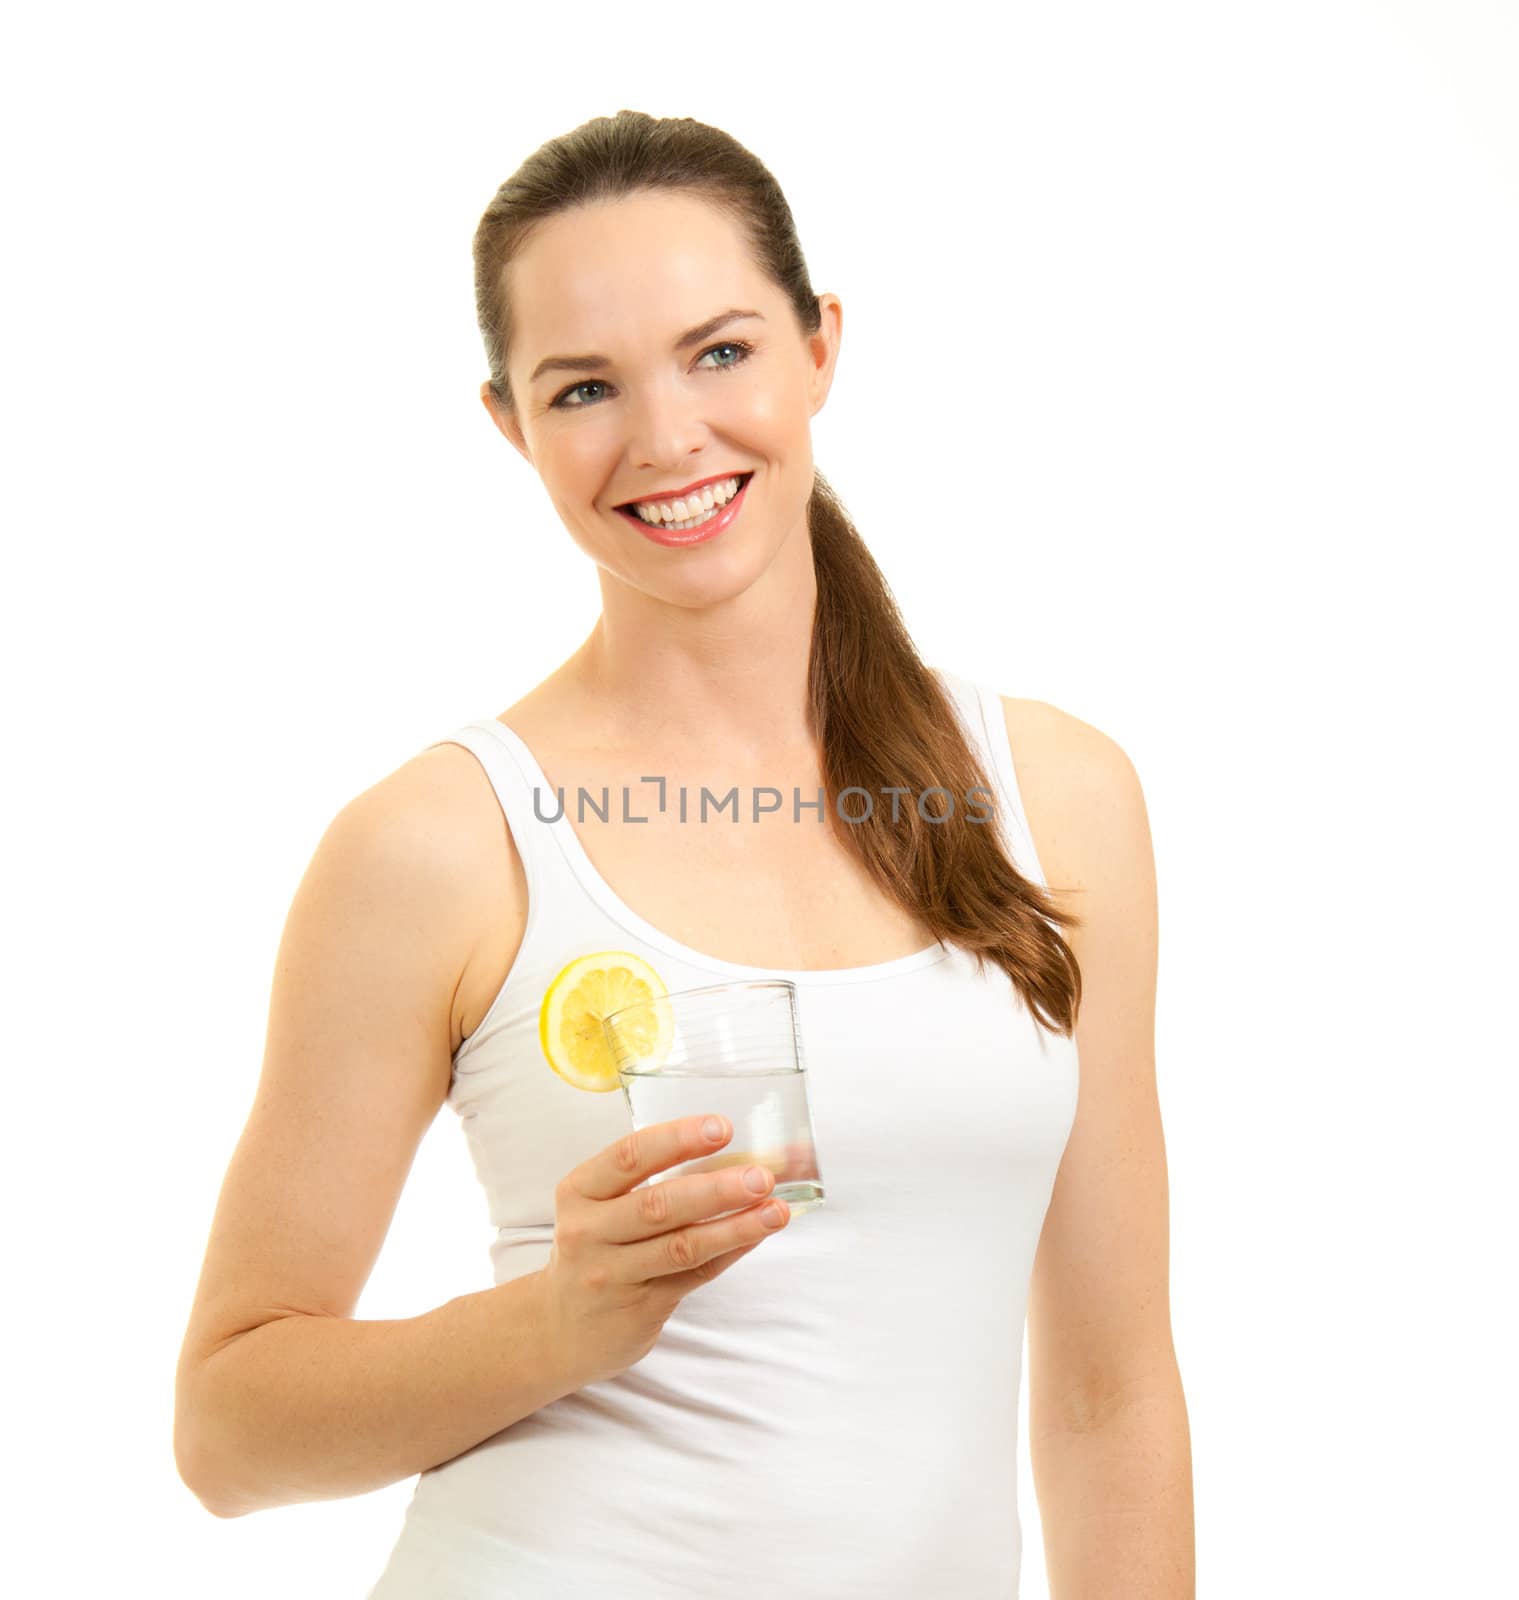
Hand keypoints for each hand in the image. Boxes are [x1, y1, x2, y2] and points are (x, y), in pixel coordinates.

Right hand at [539, 1114, 790, 1387]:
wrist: (559, 1329)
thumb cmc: (595, 1248)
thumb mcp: (599, 1207)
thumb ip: (651, 1177)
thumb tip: (733, 1145)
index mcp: (579, 1191)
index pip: (629, 1157)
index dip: (677, 1139)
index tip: (722, 1127)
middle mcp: (589, 1232)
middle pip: (658, 1205)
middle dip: (716, 1189)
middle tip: (761, 1176)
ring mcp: (612, 1274)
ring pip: (682, 1246)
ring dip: (735, 1226)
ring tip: (775, 1210)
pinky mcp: (639, 1308)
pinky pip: (694, 1274)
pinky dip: (729, 1251)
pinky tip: (757, 1235)